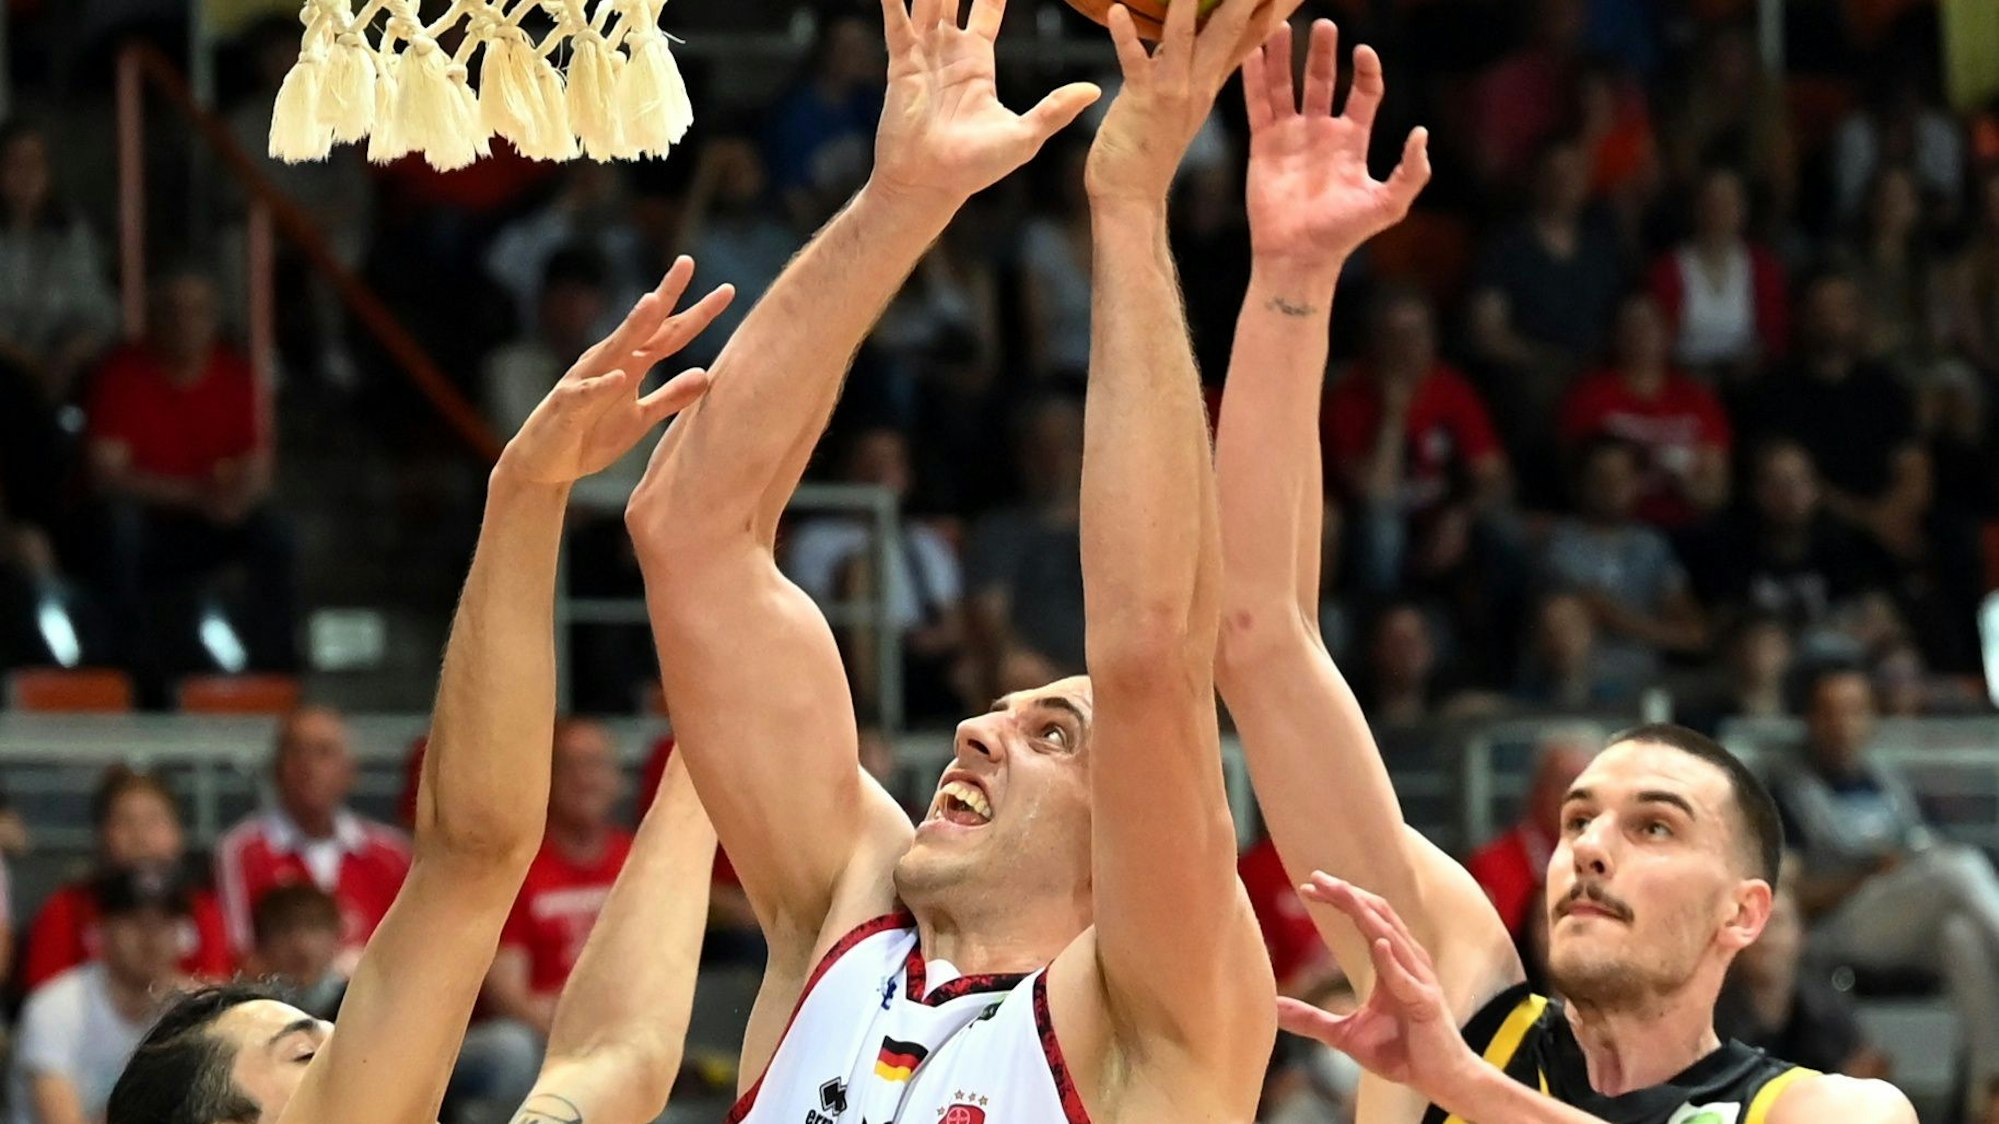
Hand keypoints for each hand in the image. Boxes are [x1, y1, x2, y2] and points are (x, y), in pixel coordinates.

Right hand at [494, 258, 732, 486]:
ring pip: (613, 350)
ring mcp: (586, 380)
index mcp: (631, 363)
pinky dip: (603, 386)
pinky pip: (586, 394)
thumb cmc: (592, 435)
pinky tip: (620, 376)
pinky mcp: (568, 406)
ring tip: (653, 302)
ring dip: (633, 326)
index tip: (727, 290)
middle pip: (643, 326)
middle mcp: (610, 362)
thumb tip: (706, 375)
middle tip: (686, 262)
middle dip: (664, 295)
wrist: (545, 464)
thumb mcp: (640, 419)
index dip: (698, 313)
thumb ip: (671, 398)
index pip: (669, 333)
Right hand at [870, 0, 1099, 207]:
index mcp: (977, 63)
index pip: (987, 8)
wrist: (932, 184)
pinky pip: (897, 25)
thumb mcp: (1025, 135)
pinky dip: (893, 2)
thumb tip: (1095, 91)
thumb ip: (1056, 109)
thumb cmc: (976, 167)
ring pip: (927, 2)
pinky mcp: (903, 66)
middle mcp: (948, 53)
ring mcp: (923, 57)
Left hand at [1086, 0, 1299, 204]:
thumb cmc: (1149, 149)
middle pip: (1232, 29)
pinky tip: (1118, 10)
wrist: (1131, 197)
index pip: (1251, 36)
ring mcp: (1174, 92)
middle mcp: (1200, 85)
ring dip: (1189, 4)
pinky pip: (1135, 63)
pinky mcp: (1142, 101)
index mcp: (1211, 84)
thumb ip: (1190, 66)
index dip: (1272, 9)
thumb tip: (1190, 30)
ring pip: (1188, 38)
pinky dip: (1126, 36)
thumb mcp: (1181, 102)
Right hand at [1243, 22, 1427, 268]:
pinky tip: (1251, 53)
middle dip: (1323, 53)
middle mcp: (1321, 132)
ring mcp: (1291, 136)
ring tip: (1282, 27)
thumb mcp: (1388, 205)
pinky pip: (1258, 104)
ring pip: (1287, 87)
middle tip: (1325, 24)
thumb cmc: (1343, 234)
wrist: (1298, 255)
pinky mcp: (1264, 144)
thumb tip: (1421, 132)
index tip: (1363, 52)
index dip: (1365, 71)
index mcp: (1353, 141)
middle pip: (1323, 81)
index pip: (1364, 93)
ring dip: (1284, 57)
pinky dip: (1254, 79)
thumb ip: (1411, 171)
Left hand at [1275, 873, 1482, 1104]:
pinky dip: (1393, 961)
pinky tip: (1380, 945)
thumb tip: (1271, 1009)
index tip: (1307, 887)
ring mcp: (1419, 981)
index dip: (1339, 899)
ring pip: (1393, 936)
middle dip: (1347, 894)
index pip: (1364, 917)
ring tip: (1342, 895)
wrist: (1439, 1080)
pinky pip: (1408, 979)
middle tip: (1316, 878)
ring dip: (1367, 914)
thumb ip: (1310, 1019)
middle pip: (1377, 914)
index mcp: (1390, 963)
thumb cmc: (1399, 1052)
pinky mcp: (1426, 1004)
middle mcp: (1407, 962)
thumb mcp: (1344, 1034)